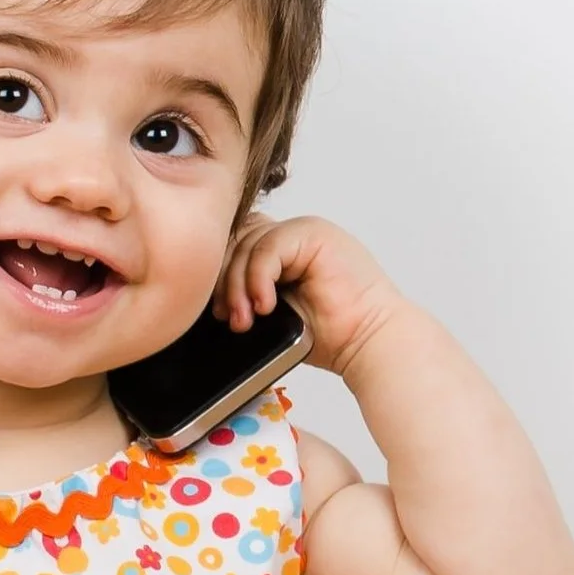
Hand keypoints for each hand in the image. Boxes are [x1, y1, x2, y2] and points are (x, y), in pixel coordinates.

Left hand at [218, 214, 401, 375]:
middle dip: (224, 281)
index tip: (218, 310)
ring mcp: (306, 232)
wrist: (368, 342)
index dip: (220, 272)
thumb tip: (206, 296)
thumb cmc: (329, 334)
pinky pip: (268, 248)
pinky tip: (265, 305)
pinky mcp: (314, 235)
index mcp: (284, 250)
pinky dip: (259, 278)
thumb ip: (247, 292)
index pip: (236, 243)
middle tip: (227, 316)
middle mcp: (294, 236)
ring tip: (244, 319)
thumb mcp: (274, 311)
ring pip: (248, 243)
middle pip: (237, 240)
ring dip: (238, 285)